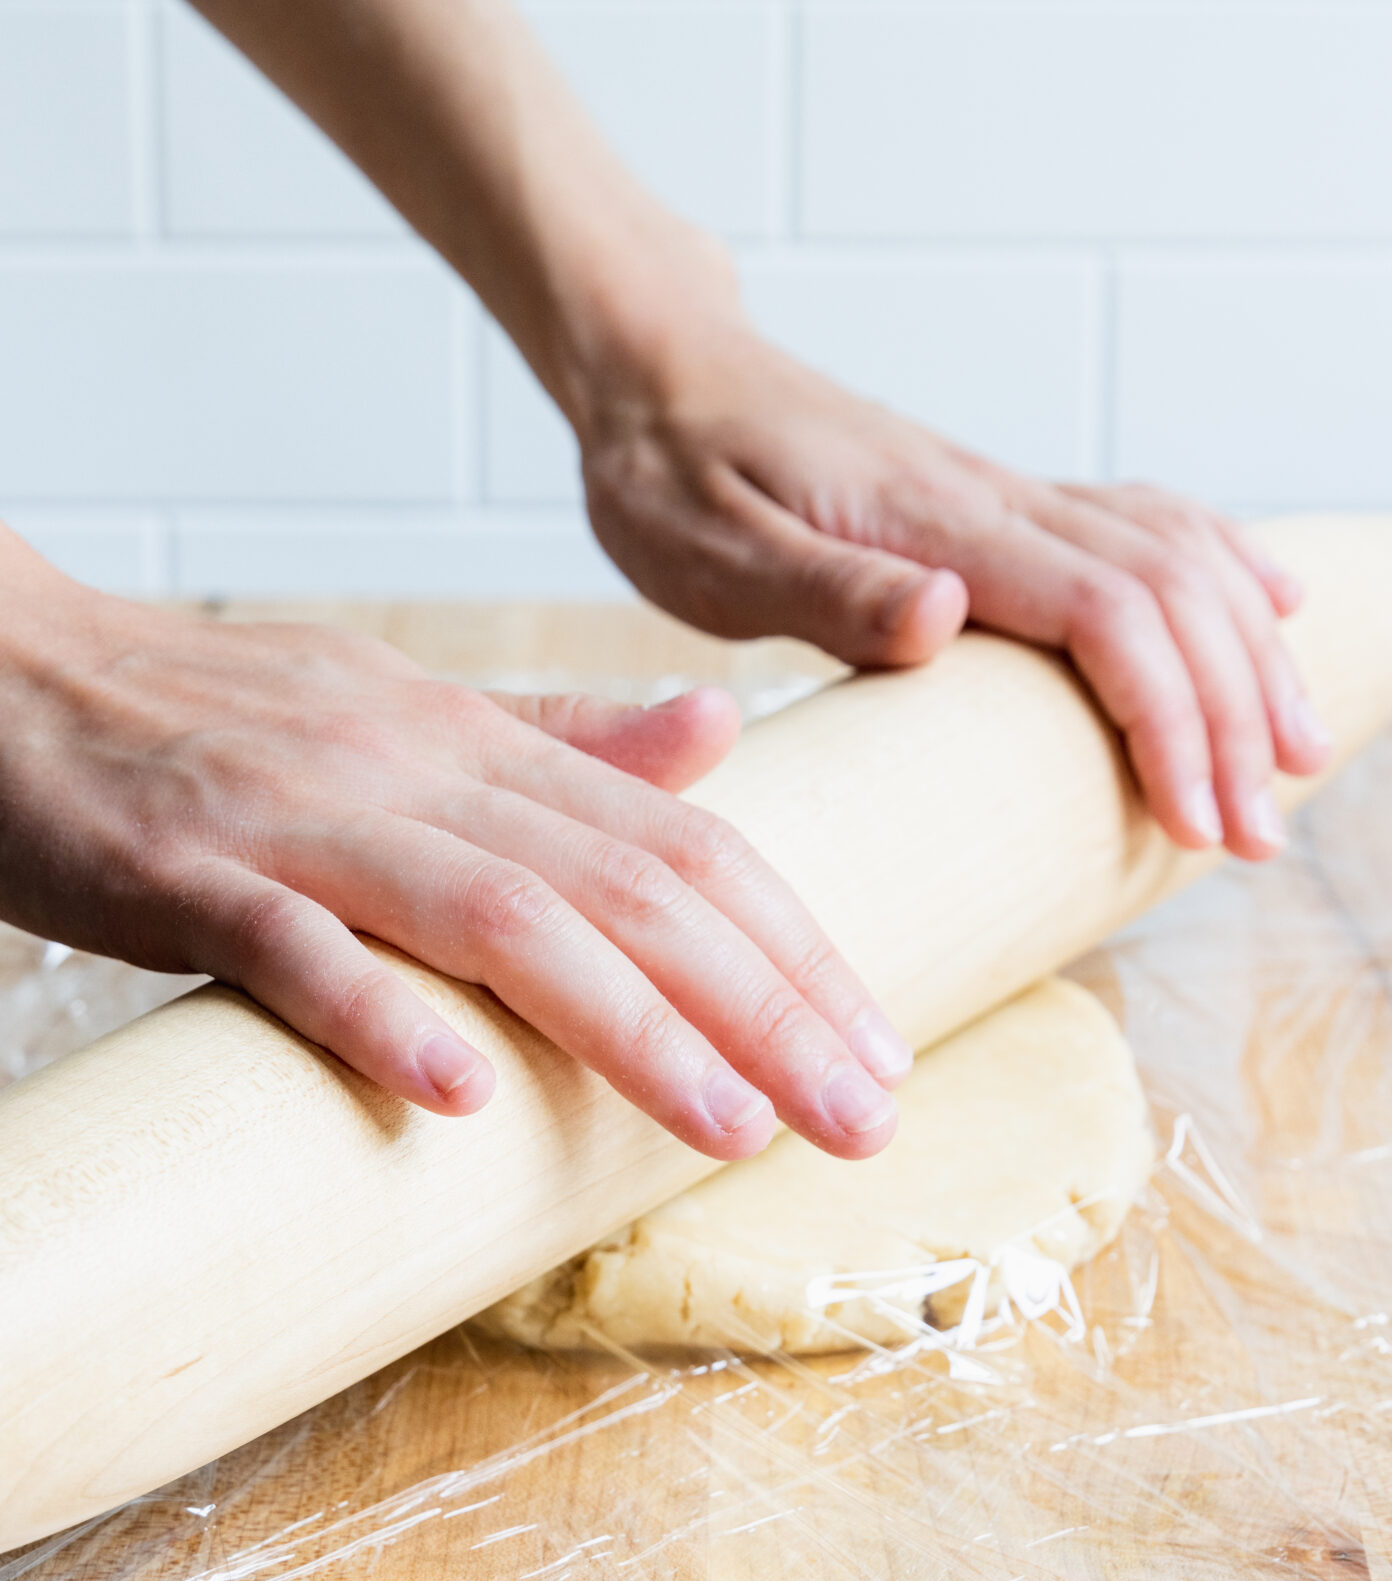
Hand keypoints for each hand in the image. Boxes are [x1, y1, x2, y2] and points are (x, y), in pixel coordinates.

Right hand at [0, 548, 911, 1161]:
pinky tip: (459, 1095)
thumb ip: (560, 736)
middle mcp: (413, 770)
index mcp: (473, 739)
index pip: (681, 840)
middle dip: (765, 1004)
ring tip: (733, 1126)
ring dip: (627, 1024)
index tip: (881, 1049)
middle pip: (627, 883)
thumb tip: (719, 737)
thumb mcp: (401, 707)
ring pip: (496, 915)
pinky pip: (291, 948)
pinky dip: (378, 1014)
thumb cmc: (198, 714)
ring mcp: (297, 822)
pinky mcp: (180, 874)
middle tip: (869, 1116)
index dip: (795, 947)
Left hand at [576, 312, 1331, 862]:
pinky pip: (1144, 521)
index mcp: (935, 524)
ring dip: (1246, 658)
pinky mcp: (997, 501)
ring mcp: (1006, 494)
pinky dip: (1222, 567)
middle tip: (1254, 837)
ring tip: (1290, 758)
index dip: (1170, 720)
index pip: (1104, 615)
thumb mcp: (711, 551)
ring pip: (1177, 557)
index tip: (1197, 821)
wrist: (659, 374)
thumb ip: (825, 588)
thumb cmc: (670, 475)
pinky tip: (1269, 608)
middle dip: (1231, 718)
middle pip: (1169, 596)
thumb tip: (943, 615)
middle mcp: (994, 499)